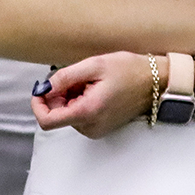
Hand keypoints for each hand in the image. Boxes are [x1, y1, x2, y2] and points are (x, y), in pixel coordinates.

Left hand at [31, 52, 153, 138]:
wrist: (156, 83)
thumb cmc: (129, 71)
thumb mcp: (94, 65)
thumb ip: (65, 77)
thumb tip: (44, 87)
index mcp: (87, 112)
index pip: (47, 121)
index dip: (38, 104)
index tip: (42, 88)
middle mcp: (90, 127)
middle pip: (57, 114)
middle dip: (59, 95)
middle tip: (76, 76)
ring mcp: (96, 129)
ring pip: (68, 114)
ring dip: (70, 96)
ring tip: (90, 81)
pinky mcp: (100, 127)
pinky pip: (79, 116)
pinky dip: (80, 101)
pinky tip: (95, 89)